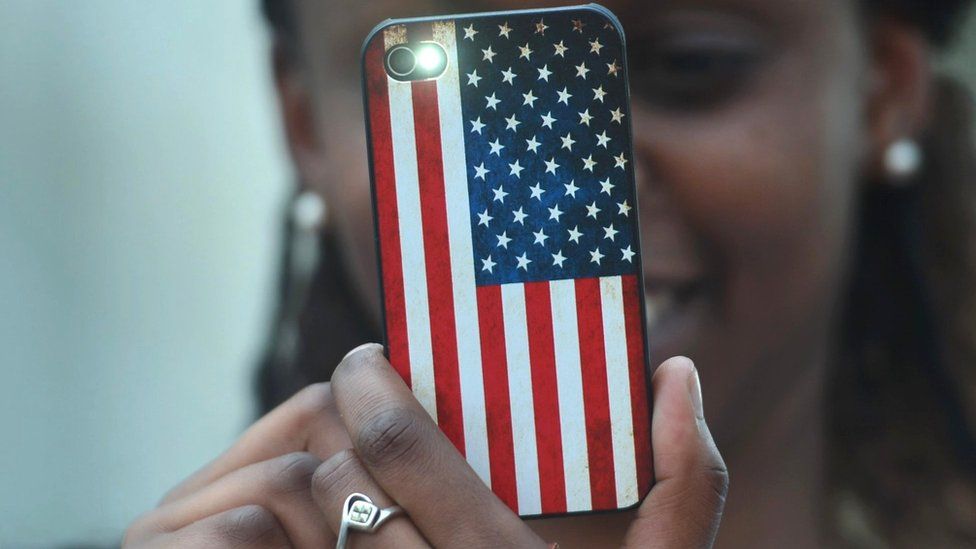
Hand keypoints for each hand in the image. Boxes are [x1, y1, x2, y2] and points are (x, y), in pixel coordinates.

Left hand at [124, 345, 726, 547]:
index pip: (402, 449)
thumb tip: (678, 371)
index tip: (370, 357)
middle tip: (350, 393)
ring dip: (323, 477)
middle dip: (338, 424)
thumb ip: (688, 483)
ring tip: (346, 454)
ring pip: (321, 524)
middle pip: (346, 484)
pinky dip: (312, 528)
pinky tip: (336, 517)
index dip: (370, 388)